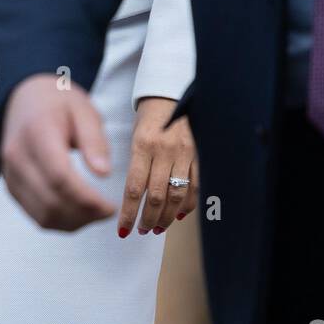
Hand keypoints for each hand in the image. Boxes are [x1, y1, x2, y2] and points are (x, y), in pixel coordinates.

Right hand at [0, 74, 116, 230]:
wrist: (25, 96)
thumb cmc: (57, 101)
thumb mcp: (83, 109)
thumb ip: (94, 140)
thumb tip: (103, 173)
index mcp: (36, 132)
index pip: (60, 177)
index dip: (87, 199)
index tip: (110, 206)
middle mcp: (17, 156)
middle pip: (52, 201)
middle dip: (85, 214)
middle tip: (108, 210)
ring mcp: (11, 173)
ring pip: (43, 215)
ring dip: (74, 222)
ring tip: (96, 213)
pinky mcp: (11, 186)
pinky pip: (36, 215)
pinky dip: (60, 221)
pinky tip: (79, 213)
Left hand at [117, 96, 197, 238]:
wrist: (172, 93)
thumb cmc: (149, 117)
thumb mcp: (135, 136)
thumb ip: (137, 165)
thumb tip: (134, 200)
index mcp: (143, 144)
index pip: (134, 187)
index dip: (128, 213)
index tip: (123, 230)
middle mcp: (164, 150)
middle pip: (156, 196)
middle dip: (148, 219)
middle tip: (142, 230)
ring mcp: (184, 153)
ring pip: (177, 196)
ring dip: (167, 217)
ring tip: (158, 228)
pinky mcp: (199, 154)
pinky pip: (196, 187)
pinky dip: (187, 205)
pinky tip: (178, 215)